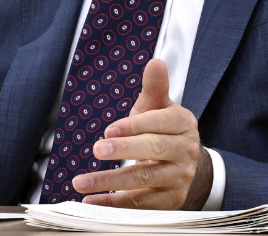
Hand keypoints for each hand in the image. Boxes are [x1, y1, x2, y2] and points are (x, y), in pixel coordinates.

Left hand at [73, 59, 206, 208]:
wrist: (184, 163)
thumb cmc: (162, 130)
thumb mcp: (159, 107)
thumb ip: (155, 87)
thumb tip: (155, 63)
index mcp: (183, 123)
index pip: (159, 123)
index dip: (134, 126)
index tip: (108, 129)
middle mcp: (186, 150)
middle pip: (154, 151)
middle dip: (124, 151)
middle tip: (96, 149)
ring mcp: (181, 177)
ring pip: (144, 180)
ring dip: (110, 181)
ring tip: (81, 181)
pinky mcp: (171, 200)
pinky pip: (140, 204)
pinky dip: (114, 204)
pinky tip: (91, 201)